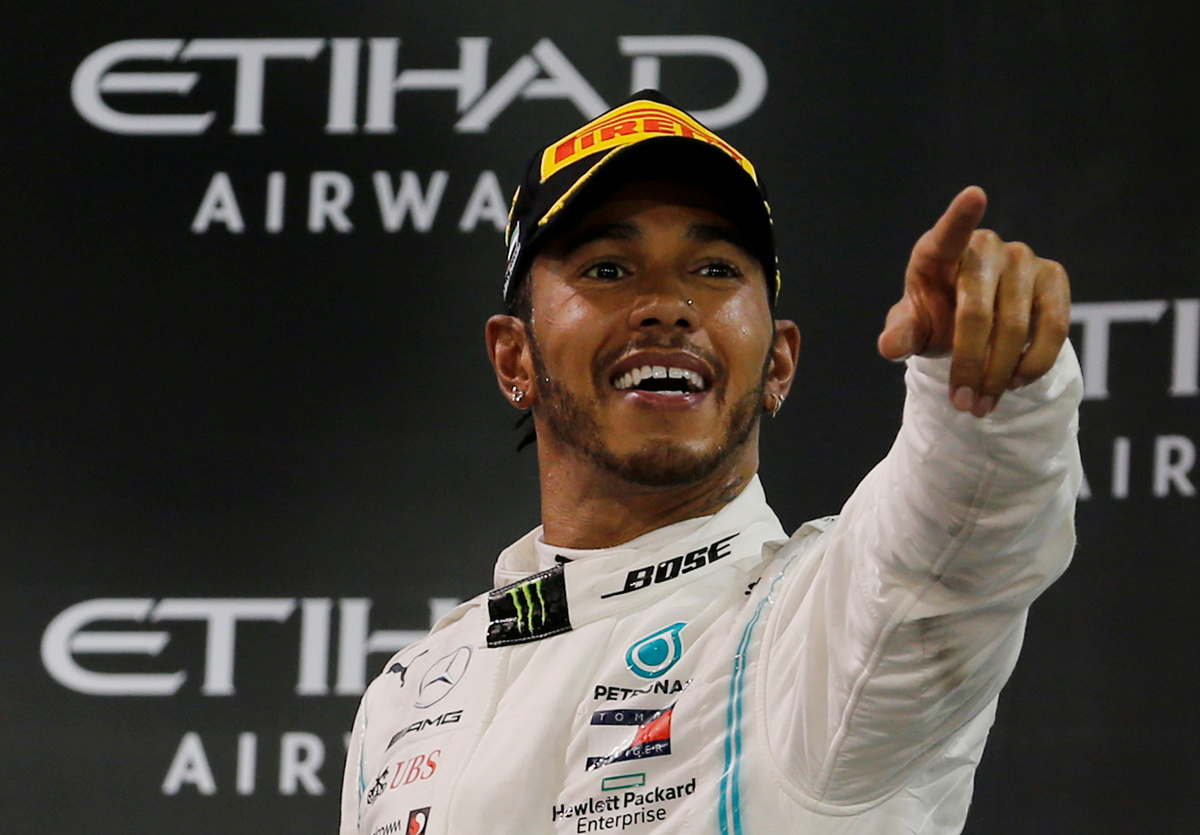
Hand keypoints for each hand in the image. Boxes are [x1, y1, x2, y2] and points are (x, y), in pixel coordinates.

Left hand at [877, 186, 1070, 416]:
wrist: (972, 321)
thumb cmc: (935, 314)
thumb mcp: (912, 326)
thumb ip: (900, 332)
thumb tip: (890, 346)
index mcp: (939, 250)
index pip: (950, 232)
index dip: (961, 215)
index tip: (974, 195)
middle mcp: (986, 247)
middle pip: (978, 312)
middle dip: (969, 366)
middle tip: (963, 405)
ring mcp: (1024, 258)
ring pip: (1016, 327)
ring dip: (999, 375)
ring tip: (982, 405)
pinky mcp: (1054, 277)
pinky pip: (1054, 326)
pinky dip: (1035, 362)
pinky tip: (1016, 382)